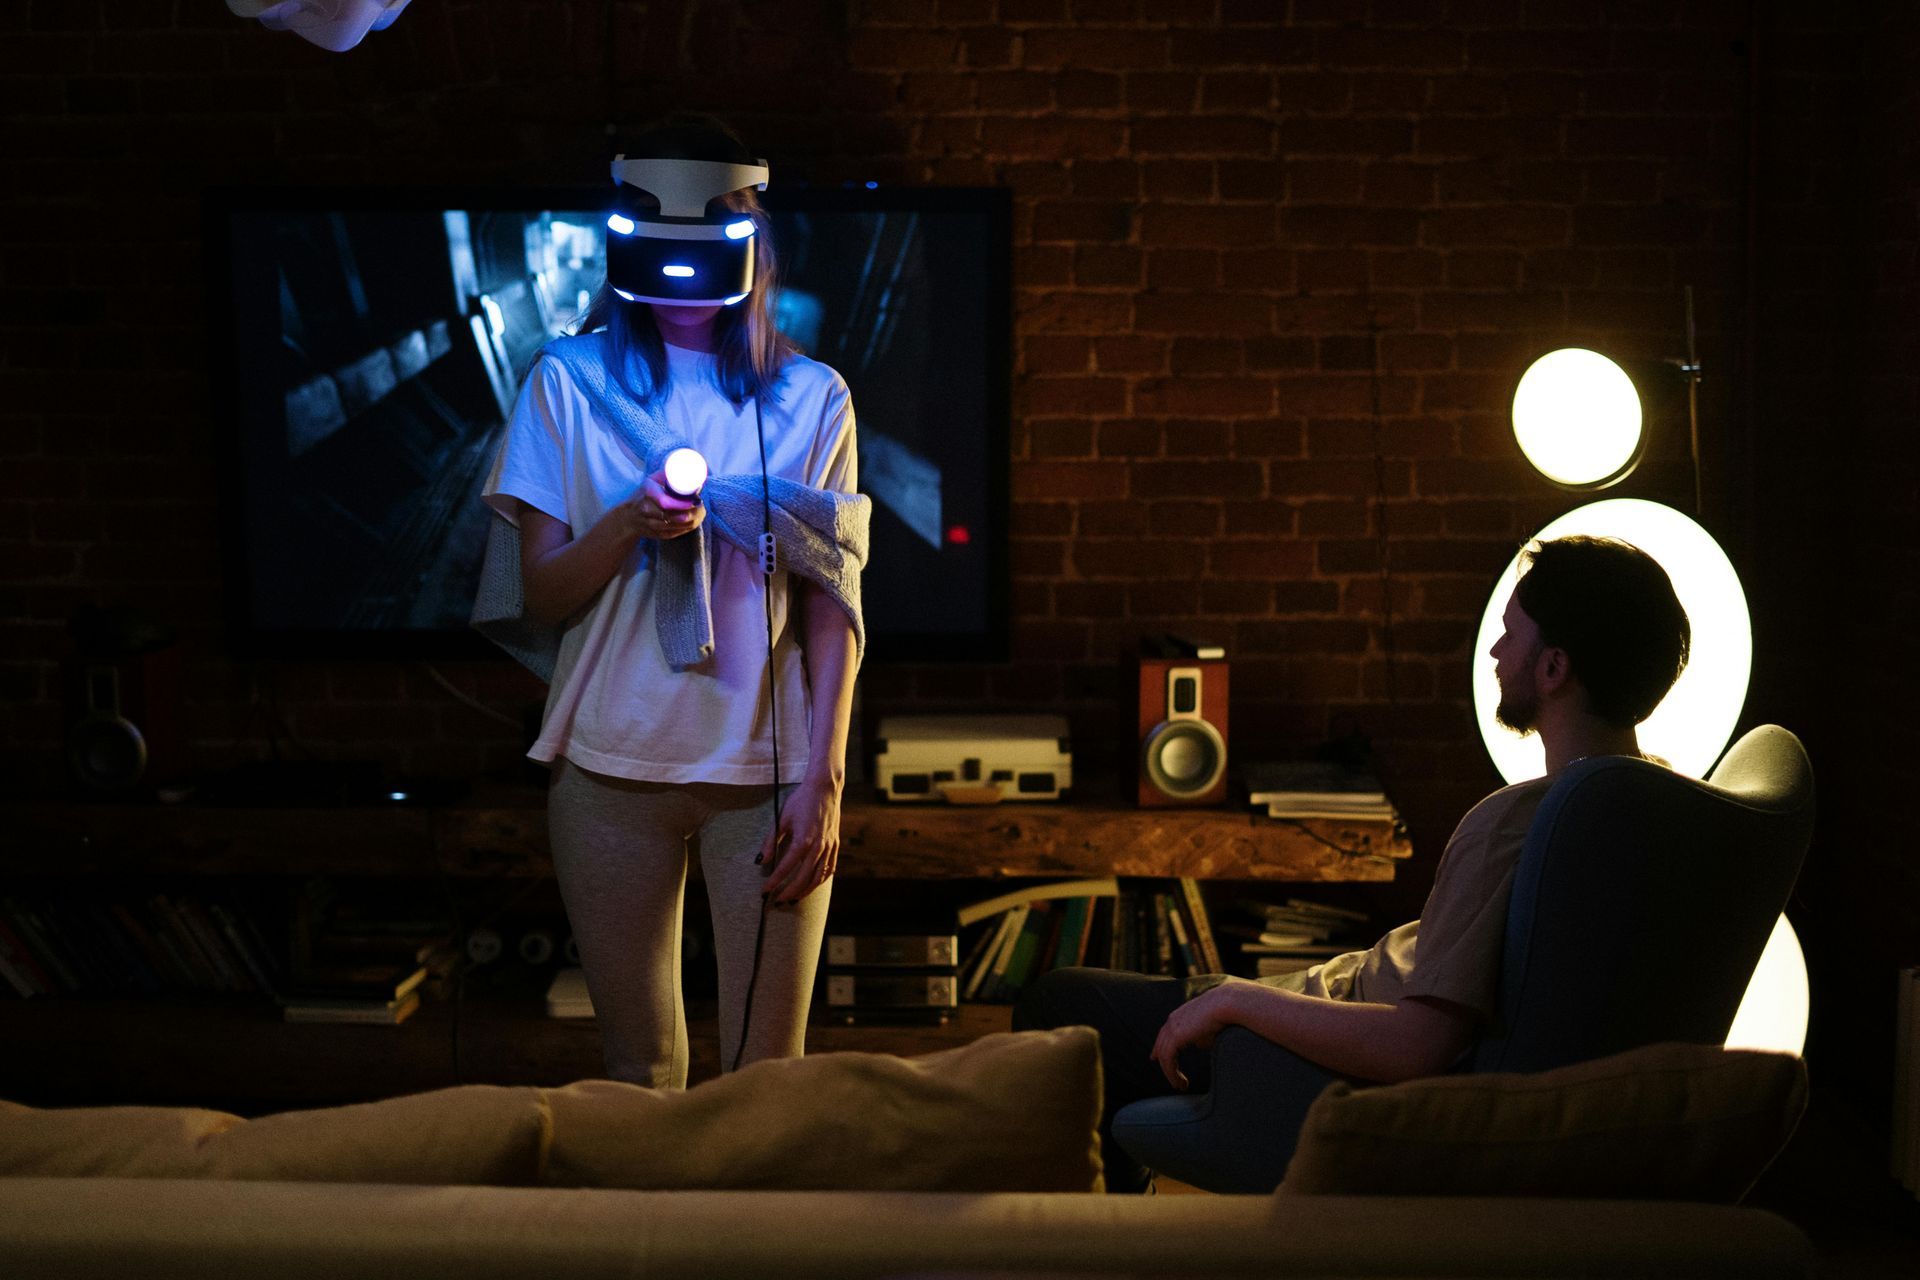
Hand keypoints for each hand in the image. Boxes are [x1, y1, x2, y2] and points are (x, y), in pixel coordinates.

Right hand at [612, 470, 704, 542]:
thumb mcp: (652, 480)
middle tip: (701, 506)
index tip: (695, 500)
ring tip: (700, 513)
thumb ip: (668, 475)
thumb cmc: (644, 494)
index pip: (665, 502)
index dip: (682, 504)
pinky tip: (693, 521)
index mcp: (647, 493)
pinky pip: (675, 533)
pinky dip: (687, 528)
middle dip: (692, 513)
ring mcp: (651, 524)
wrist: (628, 517)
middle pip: (673, 516)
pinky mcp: (656, 534)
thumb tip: (689, 471)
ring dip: (692, 521)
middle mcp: (647, 510)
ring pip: (676, 526)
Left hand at [757, 776, 840, 905]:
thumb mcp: (781, 819)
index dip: (774, 882)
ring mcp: (829, 847)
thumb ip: (771, 841)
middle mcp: (818, 847)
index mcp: (803, 841)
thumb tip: (762, 860)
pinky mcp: (835, 845)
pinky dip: (820, 880)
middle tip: (778, 900)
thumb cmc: (801, 801)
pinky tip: (812, 885)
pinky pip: (829, 869)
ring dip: (805, 891)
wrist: (825, 788)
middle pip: (803, 879)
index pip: (785, 868)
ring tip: (793, 898)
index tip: (765, 891)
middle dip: (789, 892)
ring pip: (818, 878)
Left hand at [1150, 979, 1250, 1089]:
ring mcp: (1172, 1027)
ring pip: (1164, 1055)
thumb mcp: (1210, 1027)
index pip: (1166, 1033)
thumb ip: (1201, 1036)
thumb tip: (1198, 1044)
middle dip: (1161, 1059)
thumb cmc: (1224, 1014)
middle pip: (1161, 1043)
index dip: (1161, 1046)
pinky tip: (1181, 1083)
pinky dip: (1172, 1074)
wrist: (1226, 1004)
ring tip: (1180, 1086)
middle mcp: (1173, 1020)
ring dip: (1171, 1073)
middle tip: (1170, 1076)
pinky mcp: (1175, 1036)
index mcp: (1180, 1016)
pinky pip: (1168, 1060)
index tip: (1157, 1058)